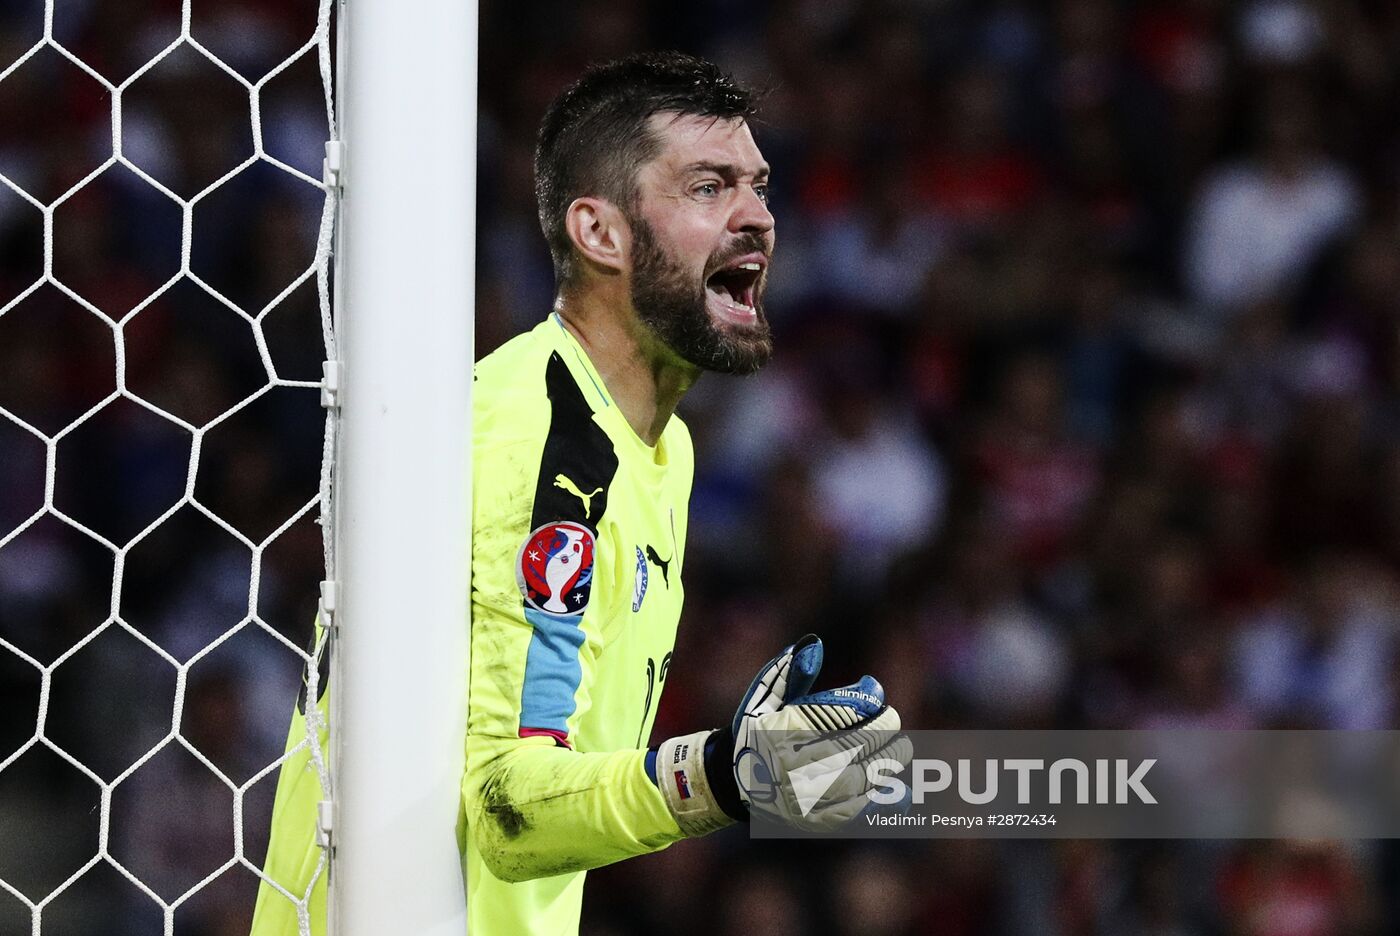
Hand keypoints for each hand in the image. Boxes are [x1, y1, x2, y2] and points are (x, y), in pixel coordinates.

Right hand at [654, 635, 908, 834]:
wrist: (733, 781)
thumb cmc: (756, 729)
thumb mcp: (764, 697)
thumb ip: (789, 672)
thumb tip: (815, 644)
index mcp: (776, 734)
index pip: (832, 720)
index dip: (864, 712)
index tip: (883, 705)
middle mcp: (787, 769)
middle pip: (848, 750)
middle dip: (880, 738)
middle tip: (896, 727)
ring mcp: (799, 799)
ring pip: (855, 782)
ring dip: (885, 766)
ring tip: (901, 752)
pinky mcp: (809, 821)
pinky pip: (852, 811)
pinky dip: (877, 799)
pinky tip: (897, 789)